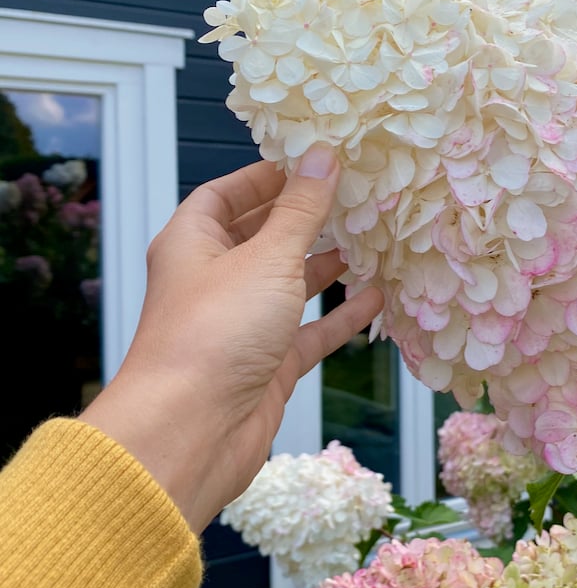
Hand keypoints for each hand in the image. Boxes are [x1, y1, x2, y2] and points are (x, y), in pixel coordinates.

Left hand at [82, 146, 382, 531]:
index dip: (265, 176)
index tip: (311, 159)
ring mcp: (241, 325)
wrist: (191, 431)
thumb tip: (322, 156)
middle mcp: (213, 281)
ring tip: (368, 238)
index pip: (225, 195)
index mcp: (192, 244)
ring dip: (324, 264)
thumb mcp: (267, 258)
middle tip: (352, 194)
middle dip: (302, 218)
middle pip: (260, 237)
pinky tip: (374, 298)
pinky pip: (308, 332)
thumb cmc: (214, 333)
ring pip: (288, 285)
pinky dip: (338, 316)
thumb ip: (301, 209)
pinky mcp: (267, 364)